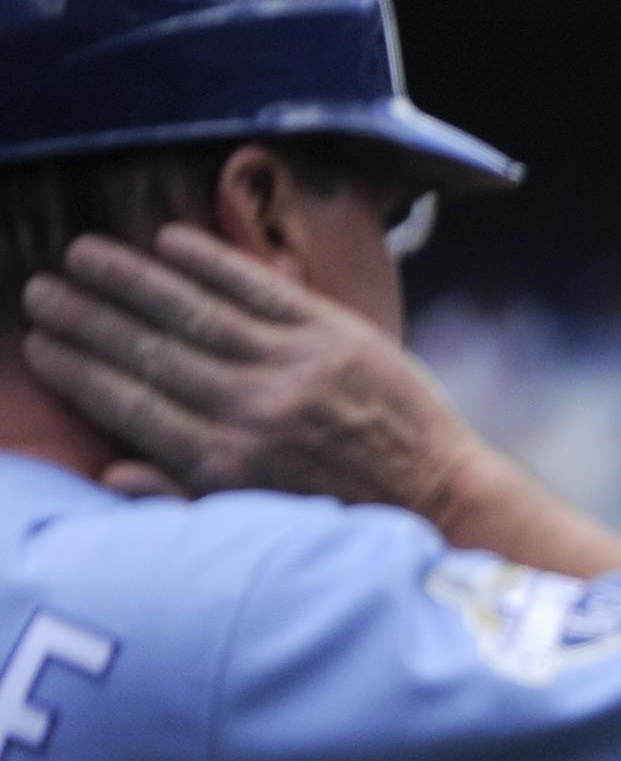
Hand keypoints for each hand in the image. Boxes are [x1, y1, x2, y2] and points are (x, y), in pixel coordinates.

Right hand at [21, 226, 484, 511]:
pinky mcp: (336, 336)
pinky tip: (168, 240)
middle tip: (41, 289)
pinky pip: (259, 290)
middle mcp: (253, 411)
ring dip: (132, 278)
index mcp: (227, 463)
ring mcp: (295, 368)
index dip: (77, 369)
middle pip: (148, 352)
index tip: (37, 341)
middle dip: (88, 318)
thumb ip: (184, 496)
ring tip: (83, 254)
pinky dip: (211, 262)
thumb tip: (110, 471)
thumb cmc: (344, 509)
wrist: (440, 495)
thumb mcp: (260, 520)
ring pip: (194, 312)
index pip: (130, 403)